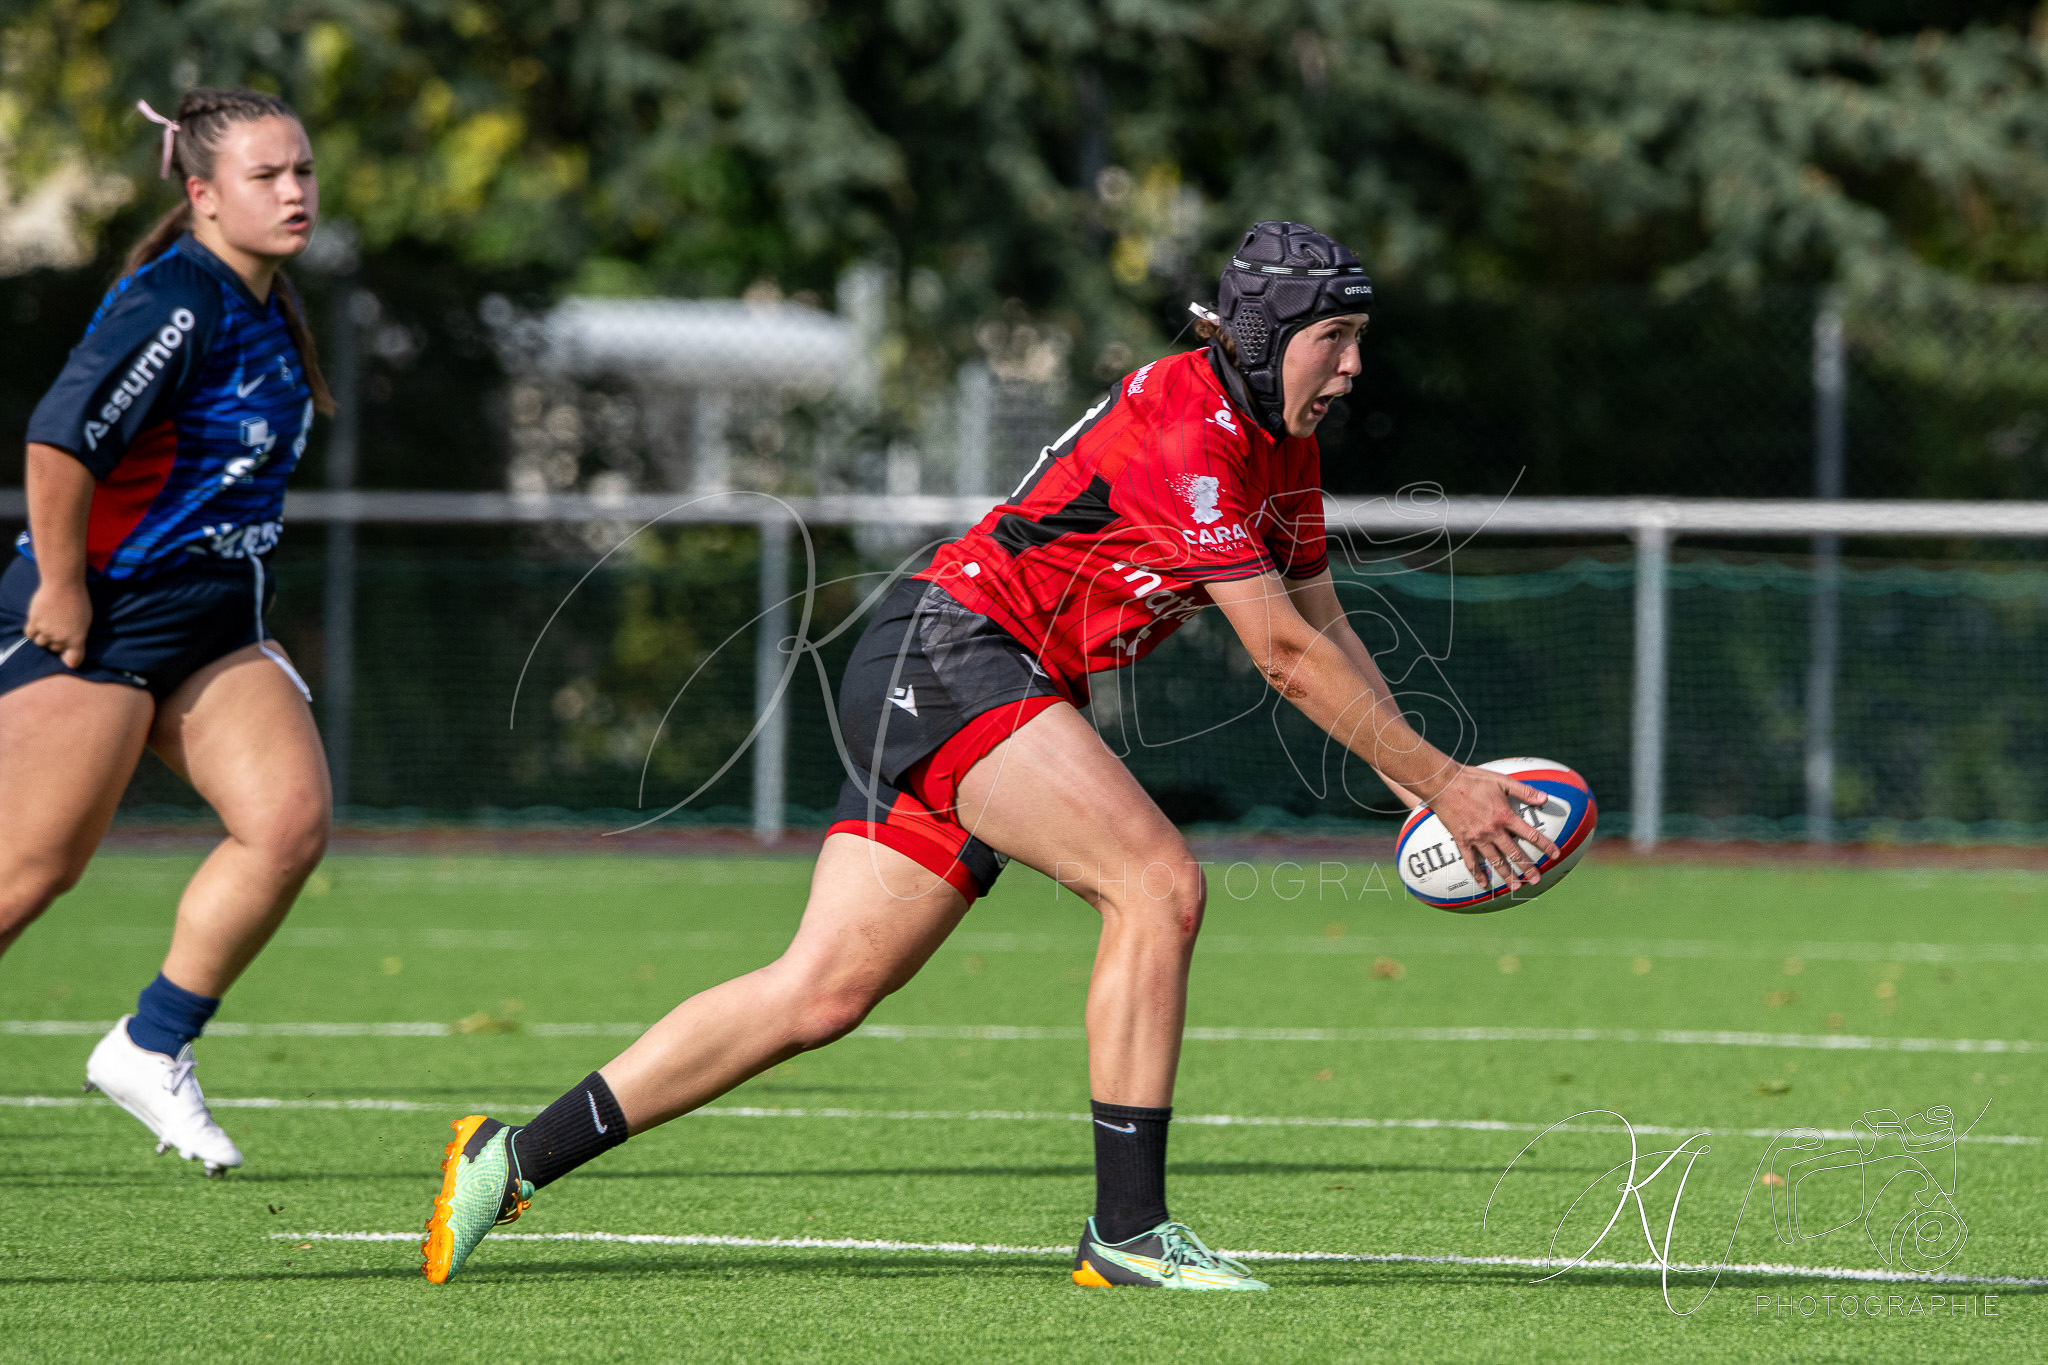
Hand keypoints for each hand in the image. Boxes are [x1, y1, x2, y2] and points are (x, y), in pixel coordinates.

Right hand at [23, 578, 90, 669]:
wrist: (64, 585)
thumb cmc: (78, 600)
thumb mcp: (86, 620)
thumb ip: (78, 634)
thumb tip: (71, 644)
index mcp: (77, 639)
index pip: (73, 661)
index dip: (70, 659)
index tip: (68, 656)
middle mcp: (61, 638)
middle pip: (55, 649)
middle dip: (57, 643)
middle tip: (59, 629)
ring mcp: (46, 631)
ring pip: (41, 643)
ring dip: (44, 637)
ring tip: (49, 624)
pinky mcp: (34, 622)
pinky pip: (30, 634)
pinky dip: (33, 631)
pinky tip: (39, 622)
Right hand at [1428, 766, 1560, 891]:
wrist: (1444, 784)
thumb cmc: (1473, 779)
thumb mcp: (1502, 781)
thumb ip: (1524, 791)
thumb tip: (1545, 798)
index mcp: (1505, 816)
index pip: (1531, 835)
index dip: (1545, 846)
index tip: (1555, 855)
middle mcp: (1493, 831)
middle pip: (1514, 853)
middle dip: (1527, 868)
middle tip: (1536, 880)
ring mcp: (1477, 838)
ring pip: (1495, 861)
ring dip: (1507, 875)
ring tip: (1516, 887)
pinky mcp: (1462, 840)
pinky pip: (1470, 861)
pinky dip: (1477, 874)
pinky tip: (1483, 884)